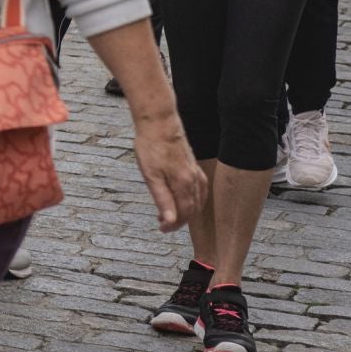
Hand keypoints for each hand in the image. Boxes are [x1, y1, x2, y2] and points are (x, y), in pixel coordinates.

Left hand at [132, 113, 205, 232]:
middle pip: (192, 209)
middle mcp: (194, 180)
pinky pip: (200, 189)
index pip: (184, 214)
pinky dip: (194, 199)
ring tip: (169, 214)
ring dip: (186, 210)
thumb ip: (162, 200)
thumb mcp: (151, 176)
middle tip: (162, 223)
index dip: (173, 224)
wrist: (159, 122)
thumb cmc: (151, 147)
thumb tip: (170, 221)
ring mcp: (195, 172)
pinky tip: (186, 199)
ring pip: (197, 200)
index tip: (161, 229)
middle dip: (179, 219)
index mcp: (184, 185)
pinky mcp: (193, 165)